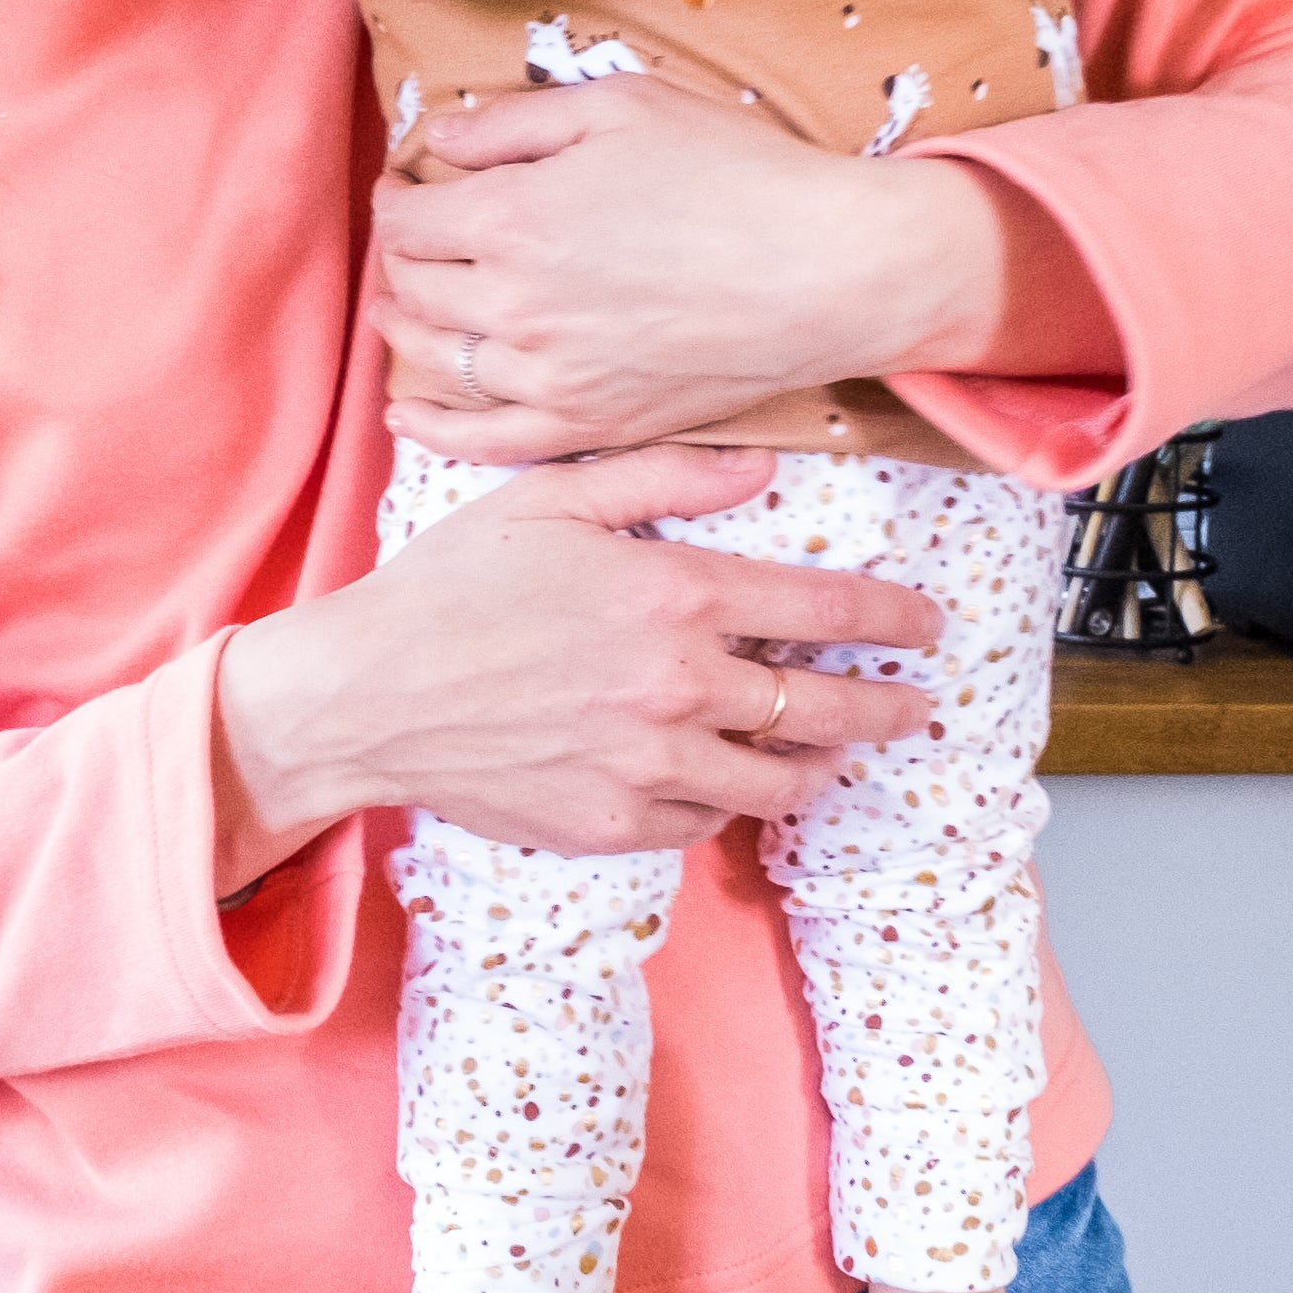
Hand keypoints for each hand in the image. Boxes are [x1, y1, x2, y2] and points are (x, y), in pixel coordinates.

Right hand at [211, 444, 940, 879]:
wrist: (365, 694)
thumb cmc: (450, 586)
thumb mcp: (552, 499)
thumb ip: (665, 475)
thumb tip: (763, 467)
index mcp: (671, 595)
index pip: (822, 612)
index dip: (892, 620)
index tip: (928, 626)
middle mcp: (675, 686)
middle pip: (822, 709)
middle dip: (885, 707)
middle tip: (913, 705)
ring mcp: (647, 765)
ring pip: (774, 781)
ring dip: (820, 767)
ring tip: (834, 755)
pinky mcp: (612, 824)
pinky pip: (702, 822)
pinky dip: (727, 803)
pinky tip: (728, 782)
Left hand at [372, 77, 1008, 463]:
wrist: (829, 271)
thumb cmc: (738, 175)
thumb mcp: (623, 107)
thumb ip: (516, 122)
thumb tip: (440, 141)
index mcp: (514, 218)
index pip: (410, 218)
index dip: (396, 196)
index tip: (406, 184)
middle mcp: (515, 305)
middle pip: (414, 287)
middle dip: (401, 257)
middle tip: (413, 236)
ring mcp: (550, 375)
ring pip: (437, 360)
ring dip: (405, 329)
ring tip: (403, 305)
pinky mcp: (590, 424)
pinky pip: (485, 440)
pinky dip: (433, 429)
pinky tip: (406, 413)